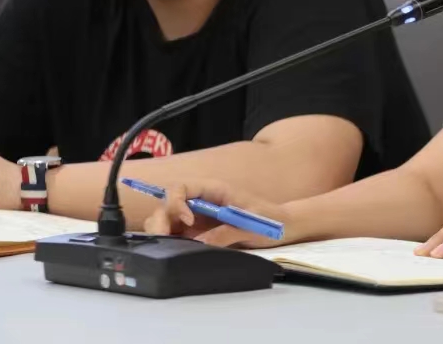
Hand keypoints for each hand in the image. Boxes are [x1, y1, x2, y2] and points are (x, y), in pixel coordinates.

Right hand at [143, 180, 293, 248]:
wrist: (283, 228)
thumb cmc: (270, 220)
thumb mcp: (251, 225)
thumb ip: (227, 232)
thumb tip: (200, 243)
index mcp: (214, 190)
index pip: (181, 188)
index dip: (175, 202)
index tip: (187, 221)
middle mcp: (201, 202)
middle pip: (166, 205)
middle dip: (160, 221)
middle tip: (163, 241)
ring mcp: (197, 218)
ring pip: (166, 220)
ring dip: (161, 233)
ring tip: (167, 250)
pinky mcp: (198, 233)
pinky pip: (176, 235)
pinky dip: (169, 244)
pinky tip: (174, 254)